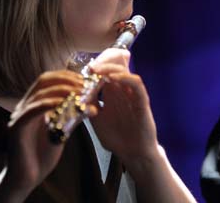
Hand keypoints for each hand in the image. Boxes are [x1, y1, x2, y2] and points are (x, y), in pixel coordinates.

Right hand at [0, 70, 98, 198]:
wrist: (27, 178)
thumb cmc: (42, 154)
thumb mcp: (62, 131)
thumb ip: (72, 117)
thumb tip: (92, 105)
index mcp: (34, 104)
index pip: (48, 80)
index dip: (66, 76)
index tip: (84, 80)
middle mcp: (24, 106)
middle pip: (43, 81)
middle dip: (65, 79)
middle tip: (83, 85)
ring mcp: (19, 116)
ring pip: (39, 93)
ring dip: (61, 90)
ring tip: (78, 94)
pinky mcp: (16, 128)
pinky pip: (31, 110)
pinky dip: (48, 103)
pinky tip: (62, 103)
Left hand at [87, 48, 158, 164]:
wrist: (134, 154)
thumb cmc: (117, 138)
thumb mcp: (97, 120)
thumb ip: (90, 107)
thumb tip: (77, 94)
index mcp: (113, 95)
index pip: (105, 74)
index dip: (95, 70)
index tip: (83, 71)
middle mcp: (123, 92)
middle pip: (115, 69)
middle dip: (101, 65)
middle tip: (90, 68)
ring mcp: (133, 95)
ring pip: (125, 72)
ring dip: (111, 68)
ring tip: (98, 70)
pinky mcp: (142, 100)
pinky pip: (136, 83)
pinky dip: (125, 77)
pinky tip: (112, 78)